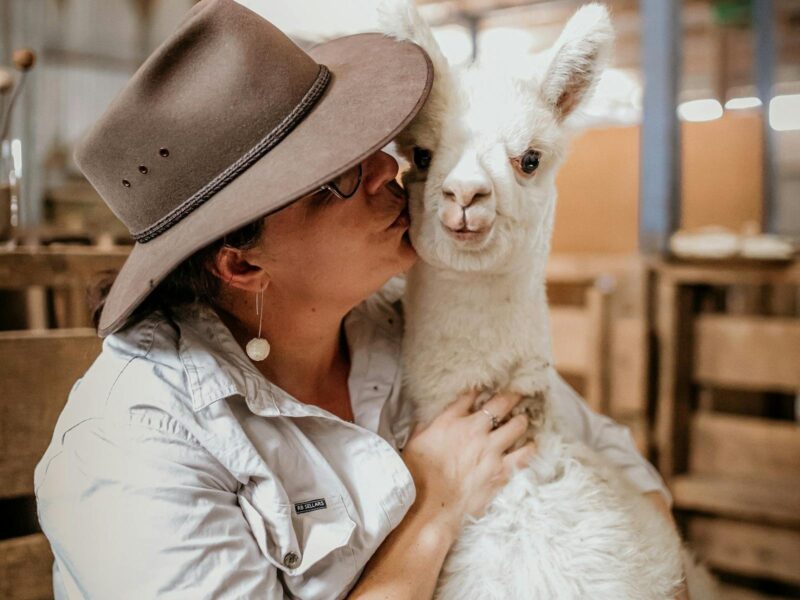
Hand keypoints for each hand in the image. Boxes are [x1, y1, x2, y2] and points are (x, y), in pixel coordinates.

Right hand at [402, 389, 535, 537]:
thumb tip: (425, 420)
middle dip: (512, 396)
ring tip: (523, 420)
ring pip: (517, 425)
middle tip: (518, 393)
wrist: (430, 507)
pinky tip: (531, 446)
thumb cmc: (417, 477)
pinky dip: (529, 448)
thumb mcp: (413, 444)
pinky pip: (524, 455)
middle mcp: (474, 430)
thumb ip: (423, 428)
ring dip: (521, 421)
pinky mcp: (502, 471)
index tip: (485, 389)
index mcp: (450, 421)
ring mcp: (491, 450)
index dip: (480, 390)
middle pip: (500, 403)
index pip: (470, 396)